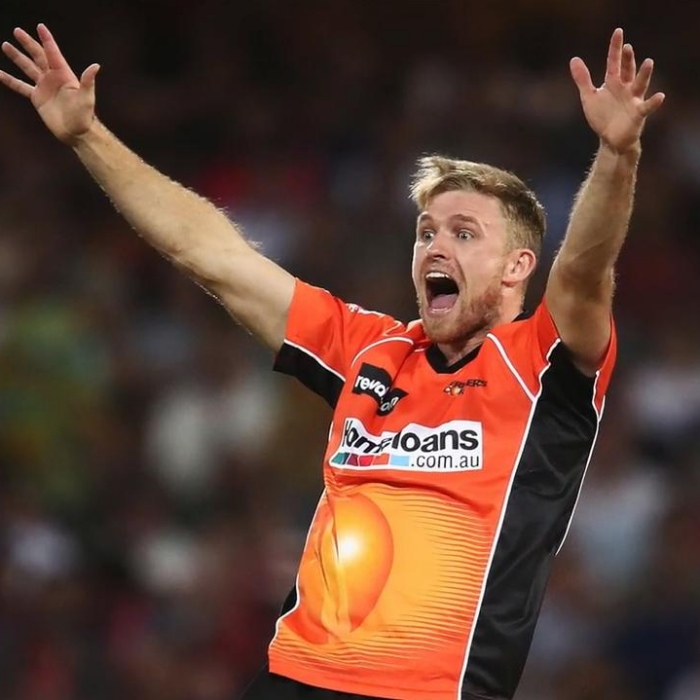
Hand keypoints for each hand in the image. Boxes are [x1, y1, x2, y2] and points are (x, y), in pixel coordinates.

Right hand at [0, 24, 99, 144]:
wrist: (76, 133)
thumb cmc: (84, 116)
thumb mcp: (87, 97)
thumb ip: (88, 81)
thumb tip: (95, 66)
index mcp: (64, 74)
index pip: (53, 53)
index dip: (47, 40)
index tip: (40, 26)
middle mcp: (53, 78)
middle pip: (38, 56)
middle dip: (28, 43)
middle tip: (17, 31)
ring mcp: (44, 87)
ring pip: (28, 68)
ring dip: (17, 57)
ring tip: (5, 45)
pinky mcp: (37, 98)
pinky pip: (20, 86)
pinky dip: (10, 80)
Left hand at [570, 28, 664, 153]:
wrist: (610, 139)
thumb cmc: (602, 116)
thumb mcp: (589, 97)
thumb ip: (583, 79)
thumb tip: (574, 59)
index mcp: (614, 82)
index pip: (614, 62)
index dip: (615, 48)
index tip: (618, 32)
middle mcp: (626, 88)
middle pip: (628, 70)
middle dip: (628, 59)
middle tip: (627, 47)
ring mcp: (633, 99)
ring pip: (640, 84)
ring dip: (644, 74)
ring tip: (648, 62)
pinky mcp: (638, 114)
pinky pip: (647, 106)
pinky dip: (653, 102)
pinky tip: (660, 96)